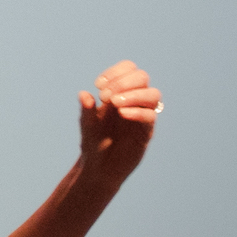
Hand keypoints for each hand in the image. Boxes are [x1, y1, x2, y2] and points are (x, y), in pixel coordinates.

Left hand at [77, 59, 159, 184]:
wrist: (99, 167)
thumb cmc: (93, 142)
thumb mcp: (86, 124)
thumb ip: (86, 110)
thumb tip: (83, 94)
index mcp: (119, 93)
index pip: (129, 69)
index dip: (116, 72)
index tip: (98, 85)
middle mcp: (134, 101)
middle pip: (142, 77)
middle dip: (123, 82)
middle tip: (105, 96)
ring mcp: (142, 115)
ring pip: (153, 94)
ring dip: (134, 94)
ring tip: (114, 103)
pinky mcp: (146, 132)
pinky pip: (151, 115)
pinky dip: (137, 111)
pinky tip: (122, 113)